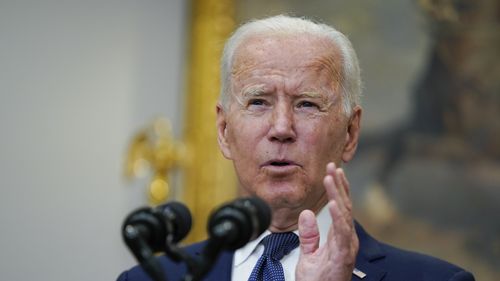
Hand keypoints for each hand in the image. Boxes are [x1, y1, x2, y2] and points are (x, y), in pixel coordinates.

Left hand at [295, 162, 358, 280]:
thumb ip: (309, 235)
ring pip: (344, 215)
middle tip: (333, 166)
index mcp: (339, 237)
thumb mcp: (309, 255)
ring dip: (338, 194)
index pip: (340, 208)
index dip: (337, 189)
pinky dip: (339, 216)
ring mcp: (347, 247)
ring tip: (332, 177)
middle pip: (344, 207)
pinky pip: (342, 233)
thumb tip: (305, 214)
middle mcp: (346, 239)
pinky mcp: (343, 255)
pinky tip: (334, 202)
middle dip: (339, 185)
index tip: (332, 171)